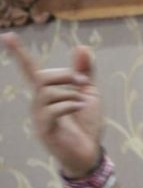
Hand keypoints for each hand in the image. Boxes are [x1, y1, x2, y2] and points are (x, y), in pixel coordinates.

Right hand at [2, 33, 102, 177]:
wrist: (90, 151)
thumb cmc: (86, 123)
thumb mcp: (89, 93)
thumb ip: (85, 72)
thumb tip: (81, 47)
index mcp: (48, 92)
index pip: (30, 69)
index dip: (19, 53)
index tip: (7, 36)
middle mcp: (38, 103)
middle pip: (42, 77)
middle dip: (66, 75)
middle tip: (83, 83)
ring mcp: (39, 117)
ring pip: (47, 92)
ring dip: (70, 93)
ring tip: (81, 102)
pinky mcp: (45, 130)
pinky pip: (51, 109)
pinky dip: (69, 105)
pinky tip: (79, 108)